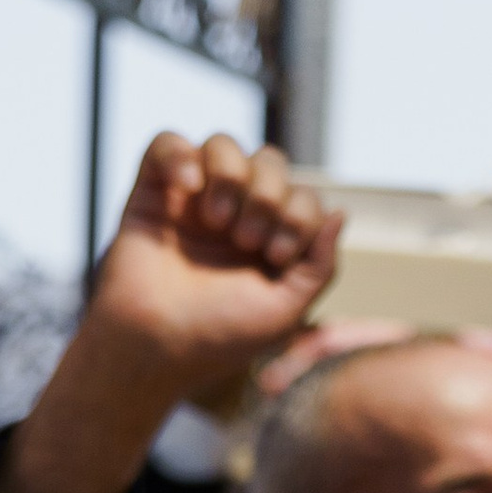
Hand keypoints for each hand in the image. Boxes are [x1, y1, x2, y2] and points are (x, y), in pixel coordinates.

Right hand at [0, 131, 342, 492]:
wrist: (152, 349)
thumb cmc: (216, 338)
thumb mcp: (286, 310)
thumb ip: (321, 265)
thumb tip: (340, 212)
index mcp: (266, 238)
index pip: (302, 194)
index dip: (300, 215)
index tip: (276, 257)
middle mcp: (232, 213)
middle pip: (269, 161)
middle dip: (268, 194)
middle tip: (246, 239)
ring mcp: (191, 202)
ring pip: (222, 143)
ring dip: (231, 174)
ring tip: (218, 220)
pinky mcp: (151, 194)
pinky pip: (165, 143)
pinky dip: (179, 154)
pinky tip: (188, 187)